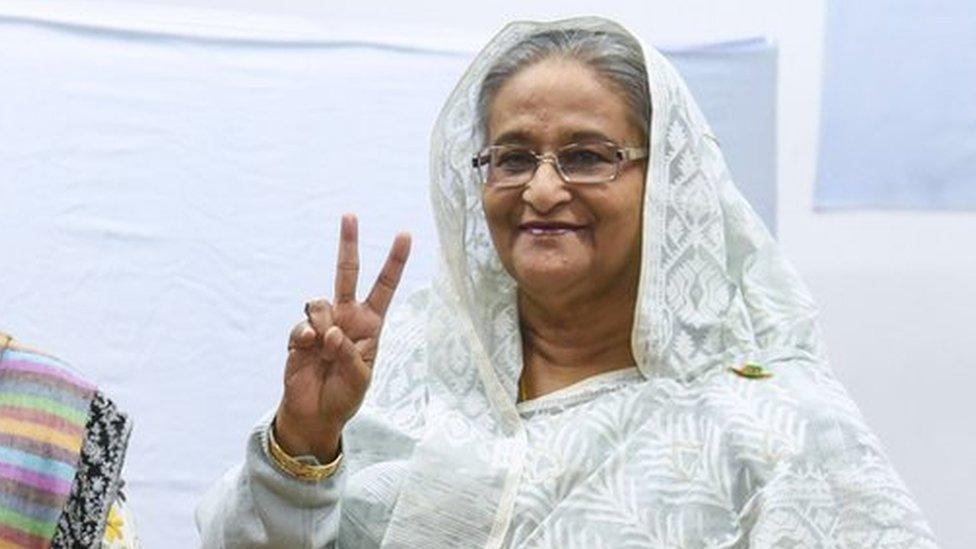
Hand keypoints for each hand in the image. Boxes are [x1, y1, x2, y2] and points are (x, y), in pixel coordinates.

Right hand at [274, 214, 410, 461]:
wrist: (316, 414)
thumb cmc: (345, 395)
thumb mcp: (360, 377)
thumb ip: (349, 352)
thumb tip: (330, 330)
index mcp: (370, 324)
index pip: (384, 287)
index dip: (394, 262)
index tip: (405, 235)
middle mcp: (346, 317)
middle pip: (347, 274)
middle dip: (348, 244)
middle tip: (349, 215)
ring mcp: (321, 323)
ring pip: (319, 301)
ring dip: (322, 322)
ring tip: (324, 348)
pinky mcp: (299, 334)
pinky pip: (302, 323)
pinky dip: (306, 335)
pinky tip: (308, 349)